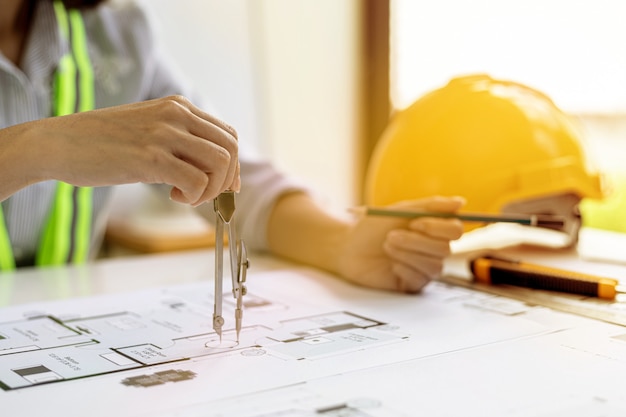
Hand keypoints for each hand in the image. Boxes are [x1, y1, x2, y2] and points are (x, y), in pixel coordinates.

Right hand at [1, 95, 238, 203]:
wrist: (57, 142)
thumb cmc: (101, 142)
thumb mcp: (148, 129)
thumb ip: (179, 140)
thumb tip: (212, 169)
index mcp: (178, 106)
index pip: (228, 134)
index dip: (232, 165)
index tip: (221, 185)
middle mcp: (176, 115)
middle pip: (231, 149)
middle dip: (225, 179)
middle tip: (203, 194)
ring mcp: (164, 134)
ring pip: (220, 164)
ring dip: (210, 189)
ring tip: (185, 195)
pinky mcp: (150, 158)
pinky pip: (196, 182)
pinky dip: (193, 197)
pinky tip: (172, 196)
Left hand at [337, 196, 464, 292]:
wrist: (349, 247)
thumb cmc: (373, 228)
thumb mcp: (400, 210)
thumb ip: (430, 206)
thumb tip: (461, 202)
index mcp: (434, 229)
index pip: (455, 229)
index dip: (438, 227)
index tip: (414, 222)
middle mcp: (434, 249)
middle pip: (446, 249)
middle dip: (416, 242)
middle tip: (391, 236)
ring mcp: (424, 268)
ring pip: (434, 265)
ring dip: (407, 254)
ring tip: (386, 246)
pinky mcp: (413, 284)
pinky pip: (420, 279)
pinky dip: (404, 268)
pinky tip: (390, 264)